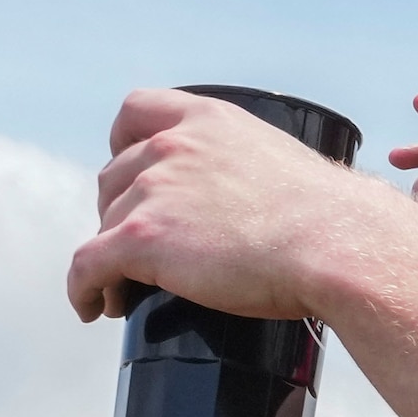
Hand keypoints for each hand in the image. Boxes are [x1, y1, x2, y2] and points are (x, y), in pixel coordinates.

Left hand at [66, 84, 396, 324]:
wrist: (335, 243)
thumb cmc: (329, 220)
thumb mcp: (282, 164)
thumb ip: (251, 169)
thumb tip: (259, 206)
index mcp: (209, 120)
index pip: (136, 110)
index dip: (123, 144)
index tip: (129, 171)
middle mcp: (173, 145)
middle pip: (115, 177)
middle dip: (120, 212)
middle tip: (138, 249)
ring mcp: (153, 189)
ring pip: (104, 224)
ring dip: (108, 256)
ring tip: (121, 291)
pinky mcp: (140, 236)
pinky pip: (88, 264)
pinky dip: (82, 288)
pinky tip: (91, 306)